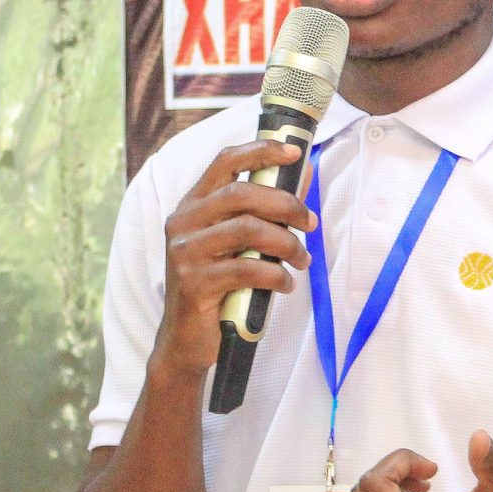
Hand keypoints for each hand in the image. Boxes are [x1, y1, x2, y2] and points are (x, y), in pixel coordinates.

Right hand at [152, 140, 317, 379]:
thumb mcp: (240, 244)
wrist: (187, 340)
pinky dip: (275, 276)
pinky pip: (246, 269)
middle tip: (309, 222)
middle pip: (241, 194)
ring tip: (302, 261)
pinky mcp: (193, 283)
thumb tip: (303, 170)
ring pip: (247, 230)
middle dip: (285, 204)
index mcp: (193, 205)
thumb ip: (265, 209)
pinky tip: (284, 285)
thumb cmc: (220, 286)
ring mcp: (184, 253)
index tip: (295, 153)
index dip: (261, 151)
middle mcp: (183, 222)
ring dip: (286, 244)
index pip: (225, 161)